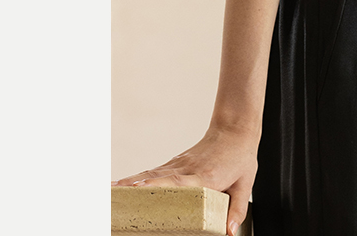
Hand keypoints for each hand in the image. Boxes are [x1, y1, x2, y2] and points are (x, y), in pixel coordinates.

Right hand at [112, 124, 258, 235]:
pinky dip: (135, 178)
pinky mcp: (175, 163)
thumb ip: (237, 208)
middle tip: (115, 194)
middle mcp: (189, 169)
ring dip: (130, 182)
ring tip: (110, 191)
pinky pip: (153, 171)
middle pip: (159, 178)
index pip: (180, 180)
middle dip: (136, 186)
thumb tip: (229, 231)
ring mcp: (179, 164)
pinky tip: (120, 184)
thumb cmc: (241, 157)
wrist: (235, 130)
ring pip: (152, 173)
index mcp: (206, 176)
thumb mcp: (246, 184)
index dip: (160, 183)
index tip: (141, 186)